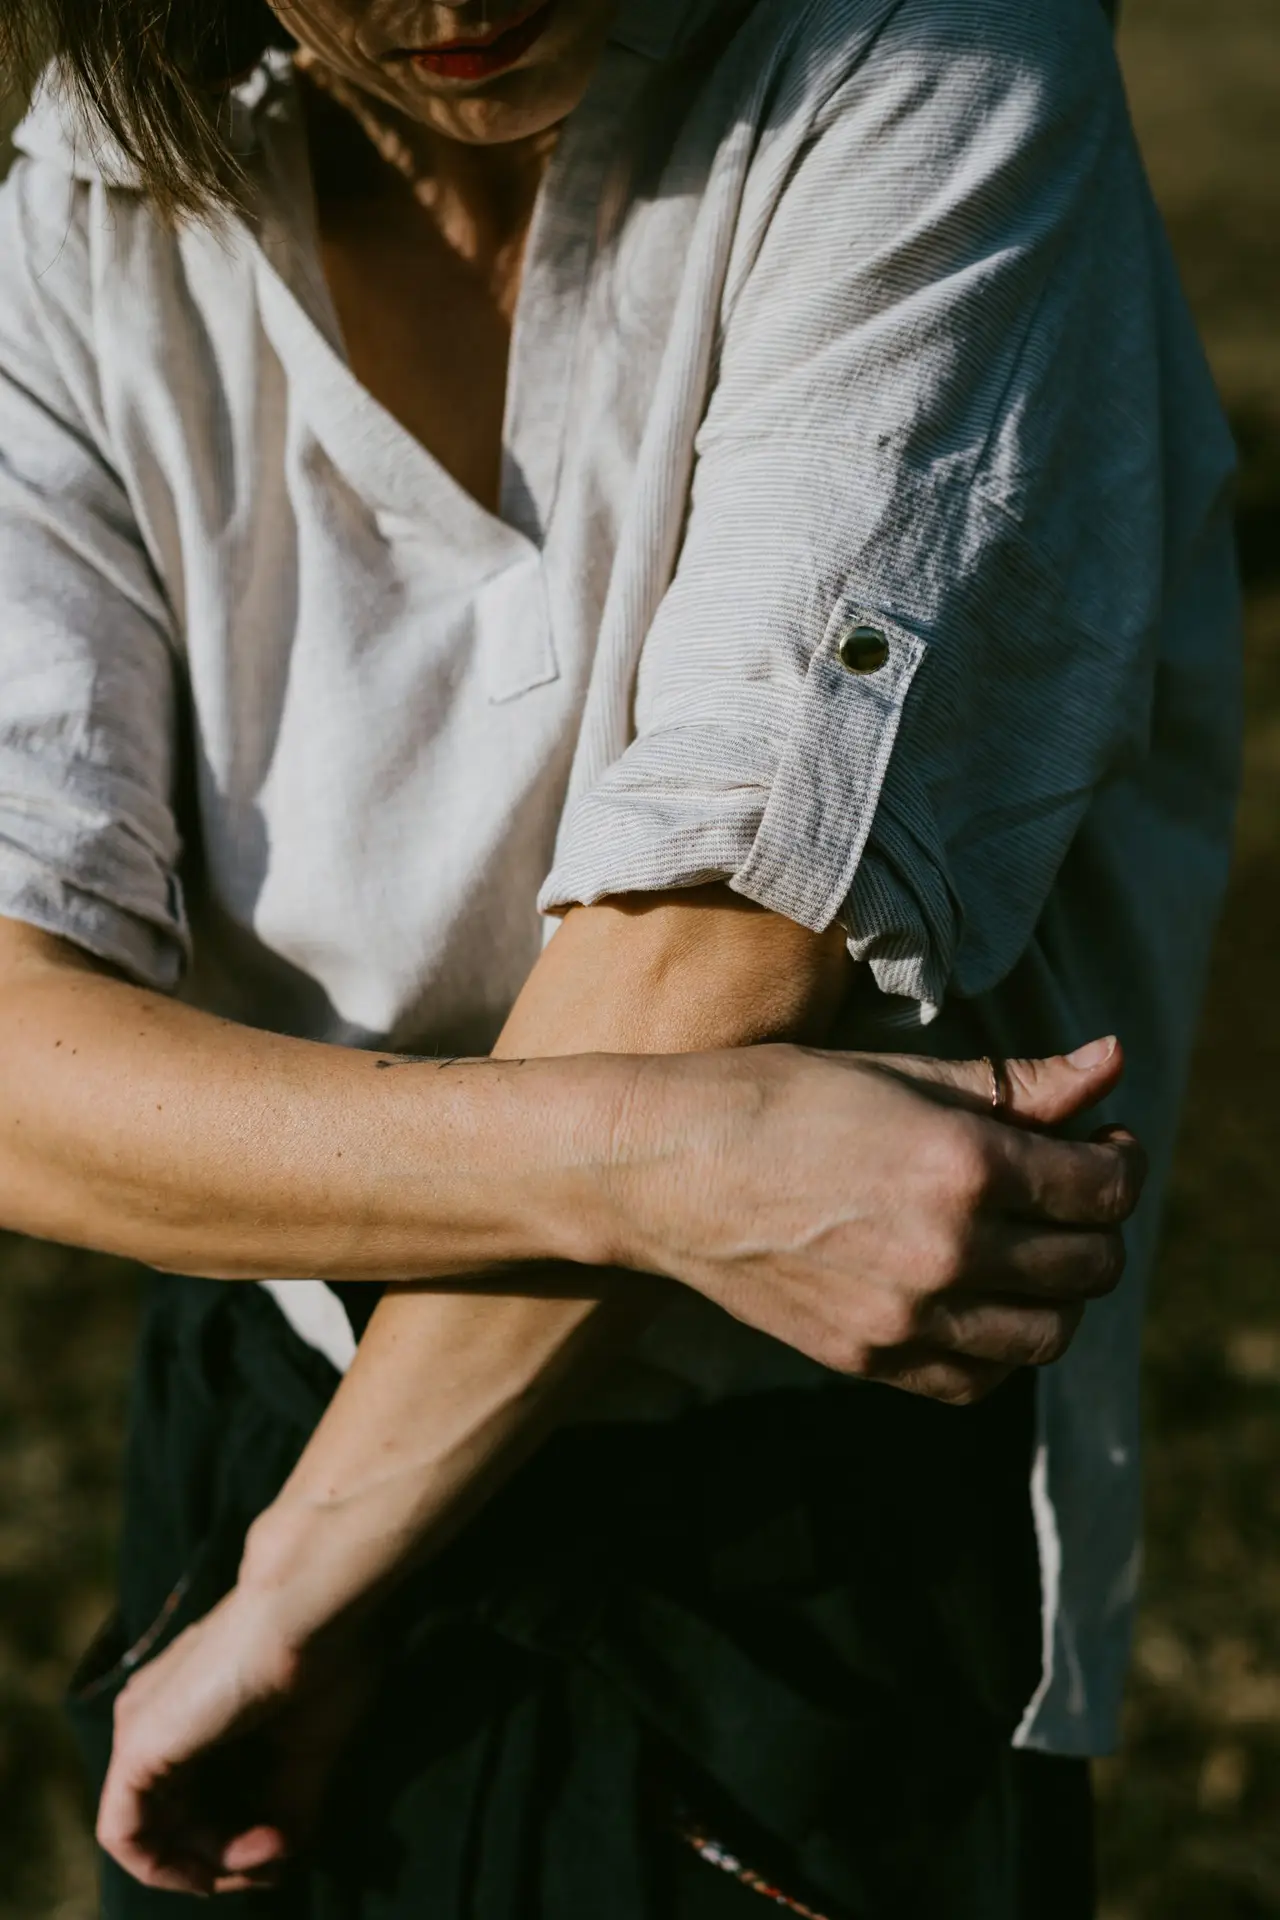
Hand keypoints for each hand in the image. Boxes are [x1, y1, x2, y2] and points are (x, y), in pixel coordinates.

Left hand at [96, 1586, 379, 1894]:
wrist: (310, 1599)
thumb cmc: (324, 1654)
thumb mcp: (310, 1748)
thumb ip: (286, 1808)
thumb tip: (274, 1865)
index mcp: (197, 1712)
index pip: (201, 1802)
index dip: (243, 1841)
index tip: (289, 1844)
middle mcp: (157, 1720)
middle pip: (176, 1821)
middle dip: (228, 1857)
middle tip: (281, 1852)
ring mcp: (140, 1731)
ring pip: (152, 1833)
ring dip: (208, 1864)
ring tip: (266, 1850)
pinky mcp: (136, 1747)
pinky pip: (127, 1835)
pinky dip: (171, 1865)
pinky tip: (224, 1860)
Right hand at [612, 1037, 1144, 1403]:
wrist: (660, 1169)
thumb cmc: (773, 1097)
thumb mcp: (897, 1072)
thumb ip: (1016, 1083)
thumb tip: (1114, 1063)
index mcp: (959, 1163)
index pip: (1100, 1187)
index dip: (1119, 1161)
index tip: (1102, 1144)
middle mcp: (944, 1250)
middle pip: (1091, 1265)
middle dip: (1100, 1225)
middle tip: (1070, 1192)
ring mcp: (905, 1318)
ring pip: (1049, 1334)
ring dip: (1062, 1292)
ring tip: (1032, 1250)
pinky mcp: (868, 1359)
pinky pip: (980, 1381)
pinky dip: (1002, 1347)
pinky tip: (981, 1300)